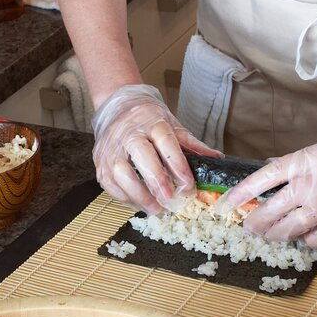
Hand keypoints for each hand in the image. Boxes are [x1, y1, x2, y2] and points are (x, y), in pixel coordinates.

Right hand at [92, 84, 221, 213]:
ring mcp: (111, 146)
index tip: (188, 186)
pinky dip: (124, 197)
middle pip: (141, 156)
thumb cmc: (149, 119)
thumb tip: (217, 159)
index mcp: (151, 122)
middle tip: (170, 200)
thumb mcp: (172, 125)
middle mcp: (129, 132)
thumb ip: (192, 144)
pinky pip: (109, 183)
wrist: (118, 106)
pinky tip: (139, 204)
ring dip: (138, 194)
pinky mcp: (99, 160)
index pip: (166, 142)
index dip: (177, 165)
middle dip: (157, 181)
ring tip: (156, 209)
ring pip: (120, 172)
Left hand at [215, 116, 316, 249]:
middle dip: (255, 222)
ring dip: (275, 235)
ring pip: (291, 228)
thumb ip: (297, 167)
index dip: (241, 194)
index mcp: (305, 160)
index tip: (225, 205)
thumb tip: (269, 180)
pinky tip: (302, 240)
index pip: (263, 178)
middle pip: (272, 209)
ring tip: (268, 237)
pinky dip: (306, 243)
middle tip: (247, 228)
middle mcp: (314, 182)